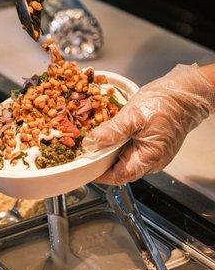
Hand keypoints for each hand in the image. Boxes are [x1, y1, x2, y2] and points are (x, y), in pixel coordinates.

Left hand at [83, 64, 214, 184]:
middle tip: (87, 151)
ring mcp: (154, 153)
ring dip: (111, 152)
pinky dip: (120, 144)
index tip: (85, 167)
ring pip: (127, 159)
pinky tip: (111, 134)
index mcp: (149, 157)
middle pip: (122, 169)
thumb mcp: (133, 115)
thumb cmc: (164, 103)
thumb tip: (92, 144)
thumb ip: (112, 131)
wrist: (184, 93)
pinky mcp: (153, 144)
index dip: (101, 174)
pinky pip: (133, 149)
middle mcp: (153, 161)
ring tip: (96, 142)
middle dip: (104, 162)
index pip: (120, 176)